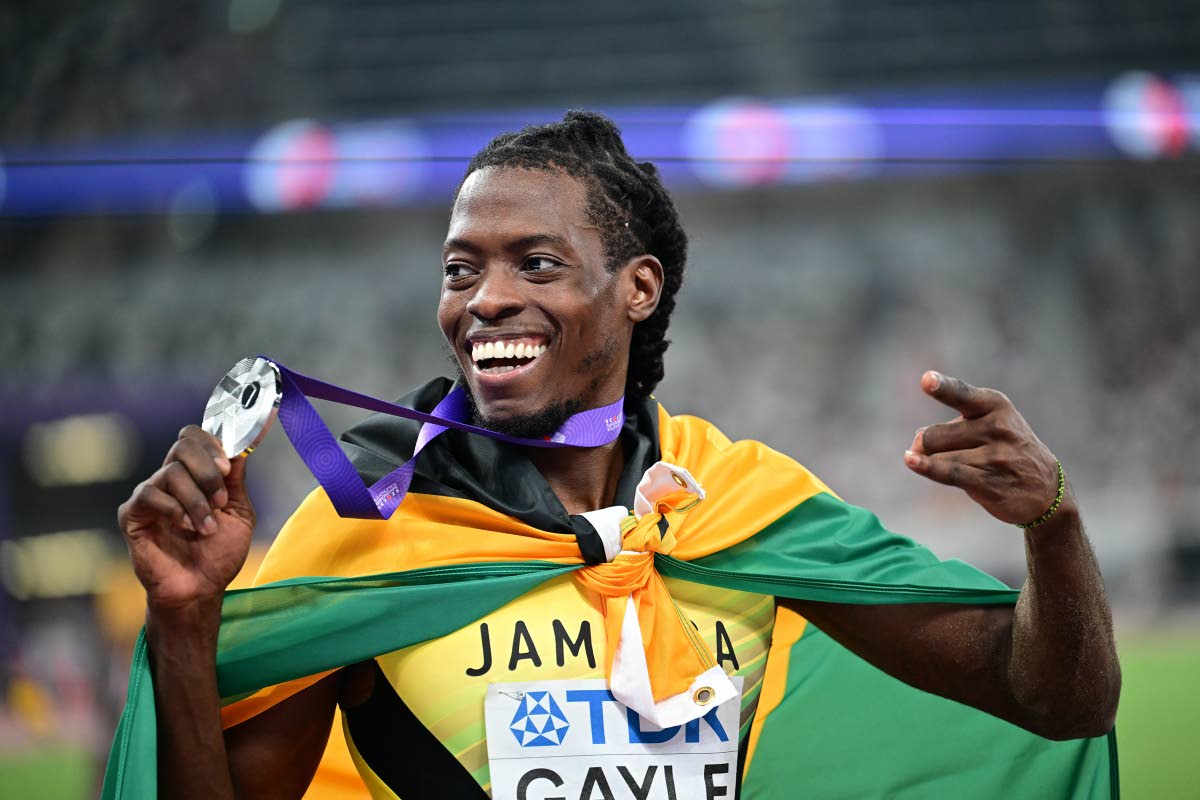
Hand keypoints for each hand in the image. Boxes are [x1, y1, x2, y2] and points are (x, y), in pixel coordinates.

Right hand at [118, 425, 256, 610]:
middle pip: (183, 445)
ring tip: (207, 528)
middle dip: (207, 470)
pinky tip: (187, 528)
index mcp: (196, 474)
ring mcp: (150, 494)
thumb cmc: (219, 553)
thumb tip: (238, 449)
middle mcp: (171, 479)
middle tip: (221, 499)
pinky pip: (150, 495)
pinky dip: (174, 509)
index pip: (194, 437)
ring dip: (197, 501)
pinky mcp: (132, 514)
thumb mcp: (239, 513)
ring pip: (172, 472)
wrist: (200, 588)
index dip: (212, 444)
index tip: (227, 467)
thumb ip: (236, 481)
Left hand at [904, 371, 1062, 525]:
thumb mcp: (987, 424)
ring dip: (935, 464)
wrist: (1046, 489)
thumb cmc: (1004, 449)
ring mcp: (995, 456)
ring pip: (938, 456)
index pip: (961, 394)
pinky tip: (910, 460)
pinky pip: (949, 472)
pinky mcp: (990, 482)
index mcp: (995, 405)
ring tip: (961, 466)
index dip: (942, 387)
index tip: (927, 380)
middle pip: (934, 435)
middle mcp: (996, 427)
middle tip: (948, 452)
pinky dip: (926, 467)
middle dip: (928, 446)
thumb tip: (916, 443)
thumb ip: (950, 428)